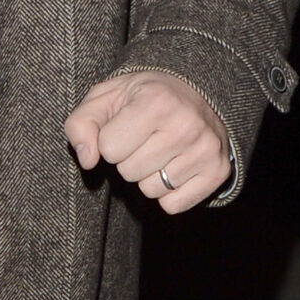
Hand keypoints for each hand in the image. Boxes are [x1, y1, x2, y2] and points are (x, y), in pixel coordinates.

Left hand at [64, 70, 231, 213]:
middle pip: (128, 172)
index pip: (108, 148)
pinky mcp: (218, 172)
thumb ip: (81, 125)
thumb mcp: (106, 98)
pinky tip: (175, 166)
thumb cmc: (142, 98)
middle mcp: (186, 125)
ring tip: (160, 150)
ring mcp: (206, 150)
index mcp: (157, 101)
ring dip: (147, 176)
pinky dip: (168, 193)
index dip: (110, 141)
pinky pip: (173, 205)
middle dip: (128, 158)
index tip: (125, 126)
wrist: (196, 94)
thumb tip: (87, 161)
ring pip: (150, 190)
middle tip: (145, 138)